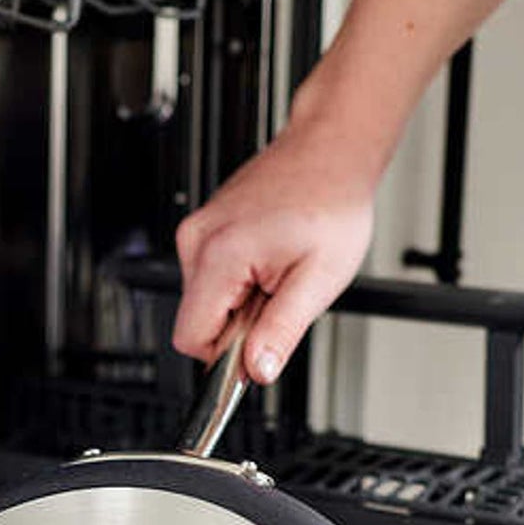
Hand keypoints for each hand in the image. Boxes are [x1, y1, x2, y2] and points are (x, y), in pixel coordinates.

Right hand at [172, 118, 375, 384]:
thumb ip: (281, 332)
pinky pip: (210, 277)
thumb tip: (257, 372)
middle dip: (238, 325)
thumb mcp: (318, 281)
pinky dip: (239, 281)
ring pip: (204, 301)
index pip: (191, 338)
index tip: (259, 344)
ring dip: (240, 302)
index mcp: (220, 255)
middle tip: (280, 295)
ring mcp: (198, 231)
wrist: (332, 152)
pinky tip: (269, 258)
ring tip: (277, 272)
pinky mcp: (205, 228)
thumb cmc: (331, 204)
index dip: (226, 355)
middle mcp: (198, 240)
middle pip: (197, 321)